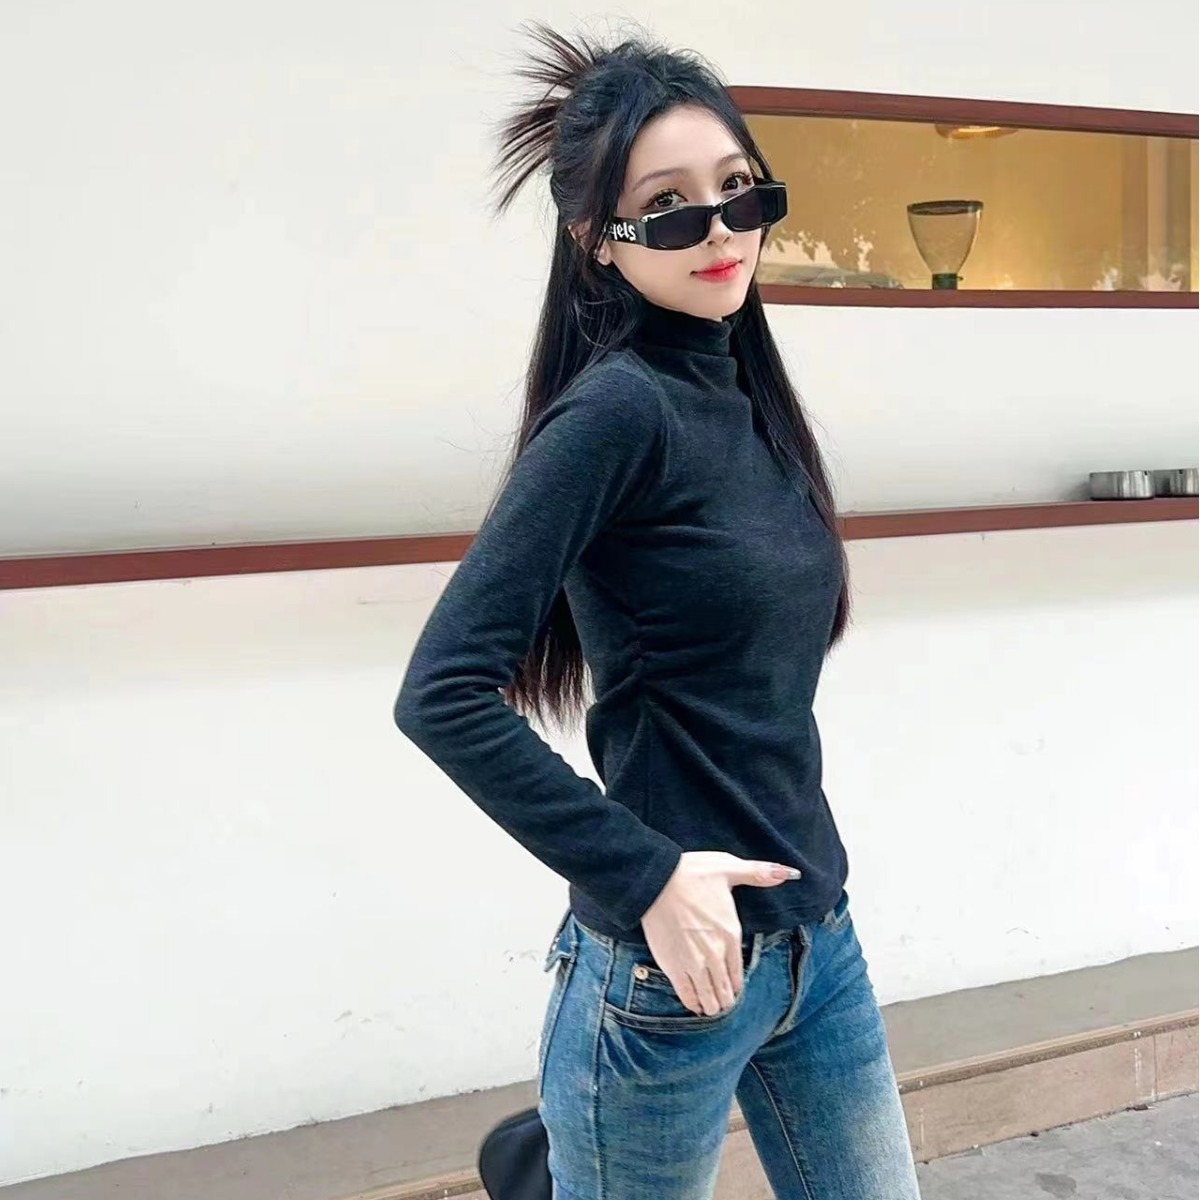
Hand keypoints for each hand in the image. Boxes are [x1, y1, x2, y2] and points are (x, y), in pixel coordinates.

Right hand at [639, 851, 801, 1015]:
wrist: (656, 880)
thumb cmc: (691, 872)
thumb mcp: (728, 868)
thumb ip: (759, 874)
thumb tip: (789, 873)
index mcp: (730, 933)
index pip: (738, 972)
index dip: (737, 985)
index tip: (734, 991)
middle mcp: (715, 953)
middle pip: (725, 989)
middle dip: (726, 999)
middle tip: (723, 1004)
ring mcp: (693, 962)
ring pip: (708, 995)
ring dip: (712, 1004)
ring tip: (712, 1009)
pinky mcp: (672, 965)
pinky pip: (686, 993)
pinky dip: (692, 1002)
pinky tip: (694, 1005)